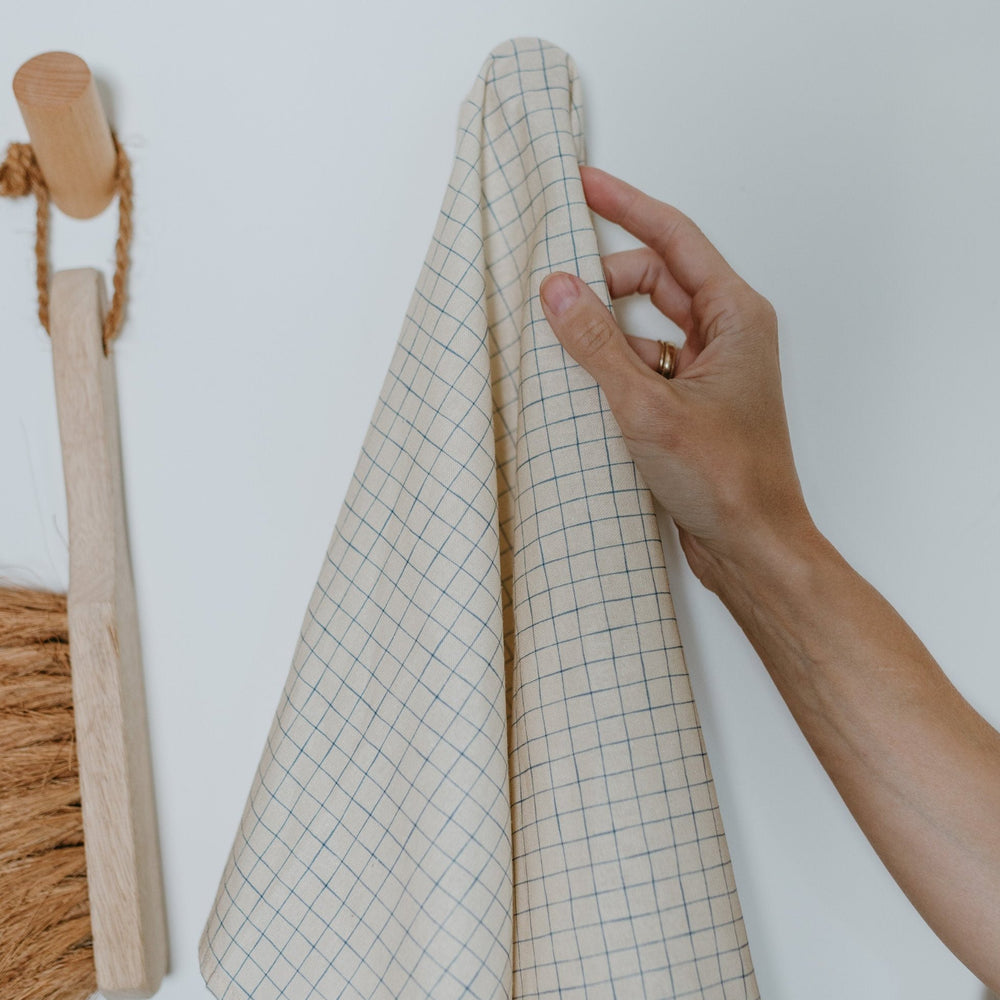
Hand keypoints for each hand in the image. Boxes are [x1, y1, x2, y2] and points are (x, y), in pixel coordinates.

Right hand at [540, 166, 812, 588]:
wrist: (752, 546)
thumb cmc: (726, 480)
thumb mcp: (649, 406)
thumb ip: (598, 345)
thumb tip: (558, 290)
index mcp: (736, 317)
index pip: (673, 238)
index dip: (626, 205)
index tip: (584, 184)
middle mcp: (727, 335)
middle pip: (656, 278)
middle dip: (605, 277)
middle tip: (553, 284)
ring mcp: (710, 370)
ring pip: (648, 324)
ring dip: (605, 327)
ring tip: (559, 335)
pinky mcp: (691, 402)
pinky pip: (645, 362)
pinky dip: (613, 364)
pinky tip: (582, 382)